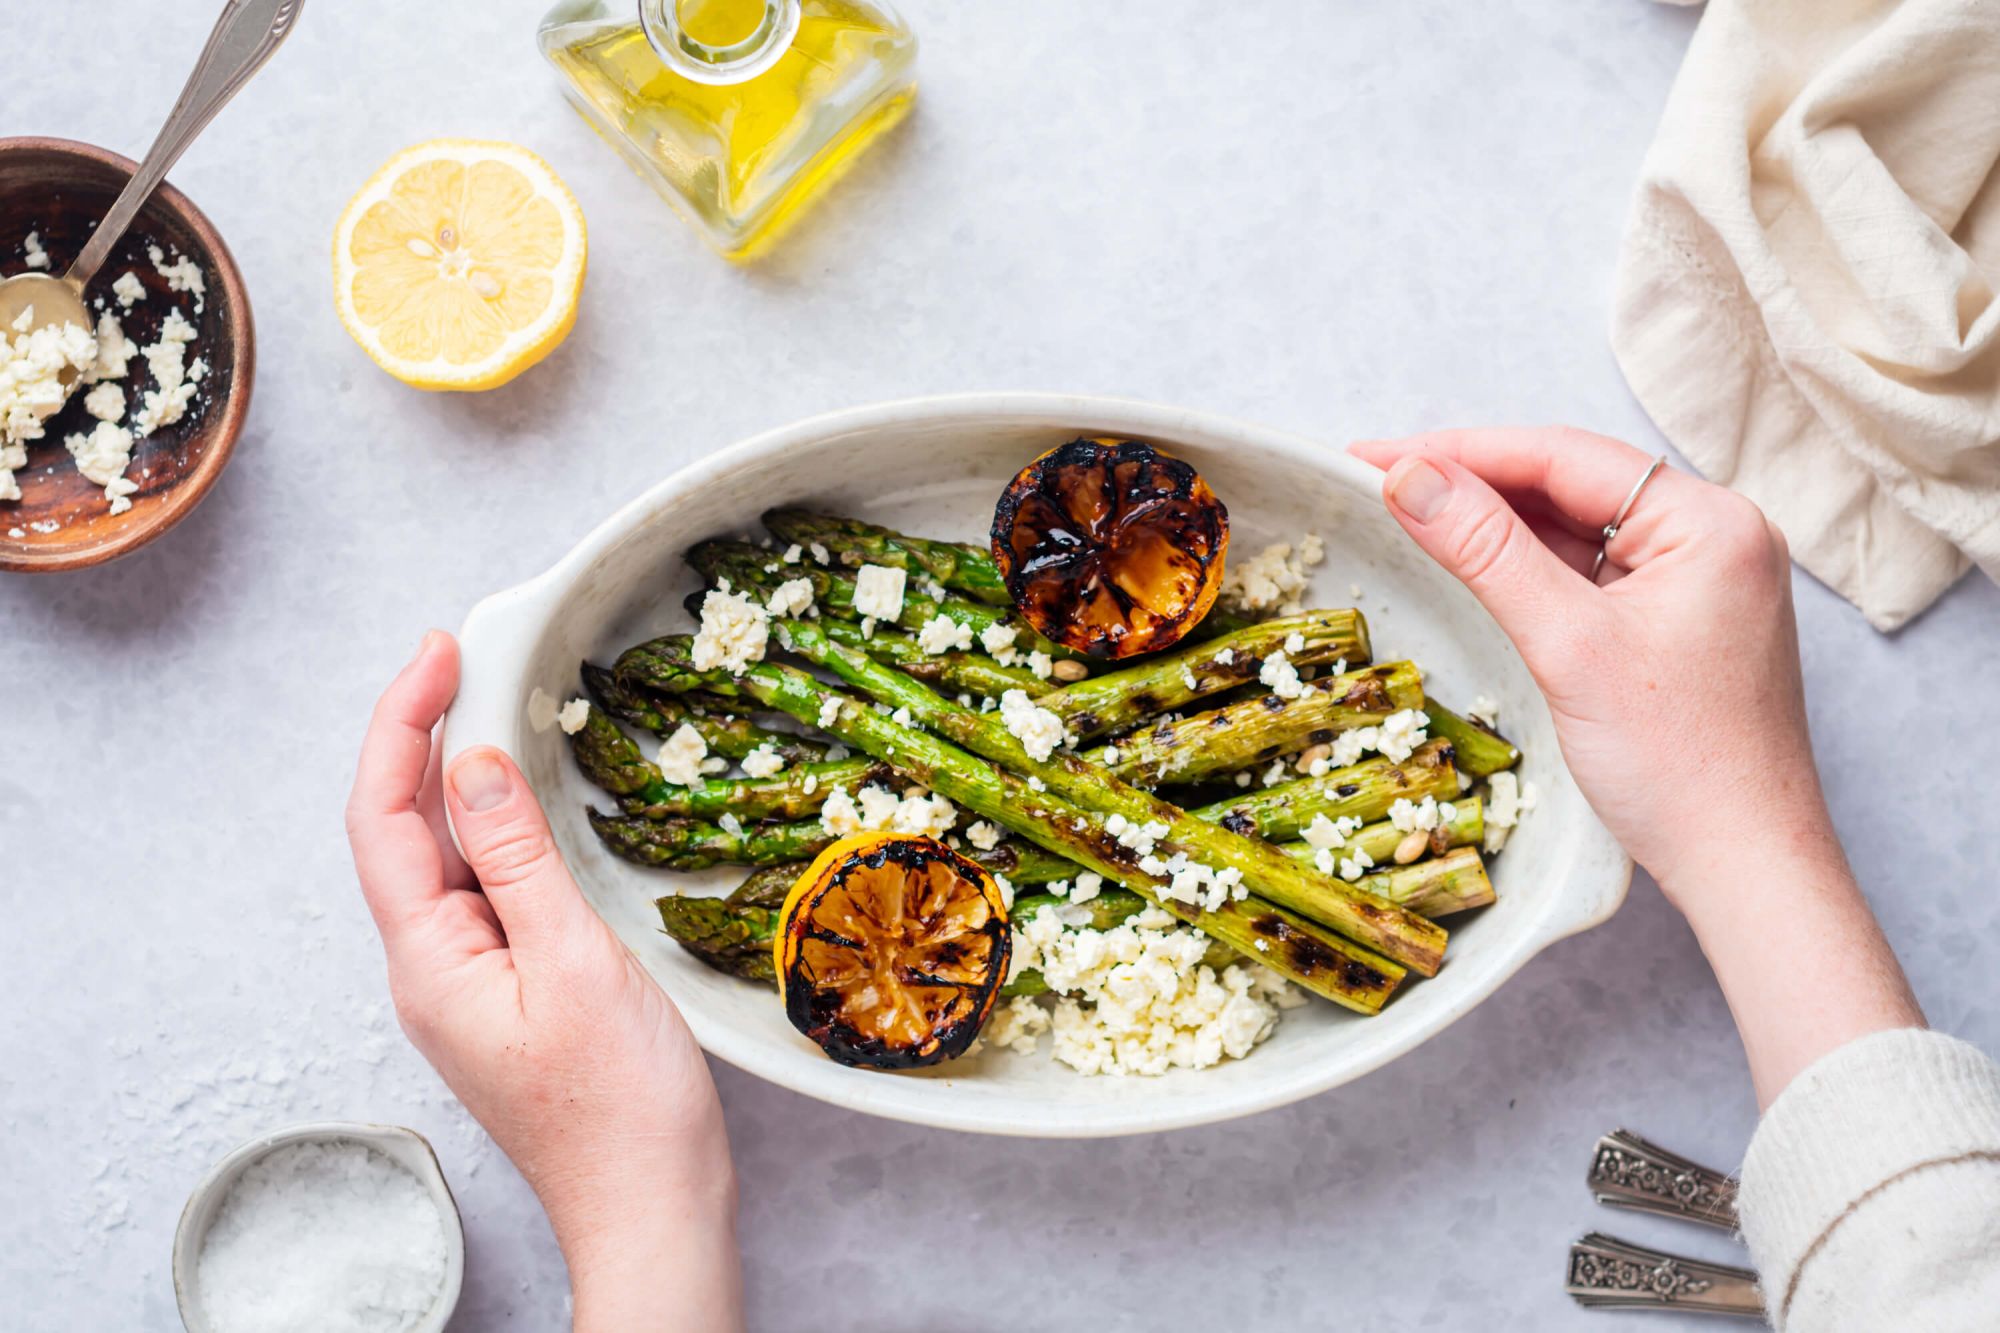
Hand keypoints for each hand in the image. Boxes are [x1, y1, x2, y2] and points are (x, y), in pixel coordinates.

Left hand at [345, 632, 743, 1332]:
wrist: (651, 1204)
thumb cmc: (621, 1106)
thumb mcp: (574, 962)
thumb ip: (517, 858)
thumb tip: (471, 762)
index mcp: (430, 960)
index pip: (382, 816)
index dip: (400, 724)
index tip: (440, 653)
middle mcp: (432, 968)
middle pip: (402, 829)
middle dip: (424, 734)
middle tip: (468, 656)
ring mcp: (468, 983)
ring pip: (445, 857)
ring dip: (462, 778)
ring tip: (496, 704)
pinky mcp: (509, 992)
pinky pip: (484, 889)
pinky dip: (499, 828)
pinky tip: (529, 804)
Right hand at [1350, 428, 1919, 1103]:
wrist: (1745, 865)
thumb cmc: (1676, 763)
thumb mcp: (1567, 645)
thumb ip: (1485, 550)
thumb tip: (1407, 477)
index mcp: (1710, 520)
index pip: (1563, 455)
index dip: (1459, 450)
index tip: (1373, 453)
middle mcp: (1715, 533)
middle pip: (1570, 483)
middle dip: (1471, 480)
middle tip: (1375, 476)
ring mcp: (1701, 577)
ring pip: (1577, 526)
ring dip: (1495, 522)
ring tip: (1406, 510)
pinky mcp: (1681, 619)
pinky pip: (1592, 570)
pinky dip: (1529, 565)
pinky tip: (1472, 560)